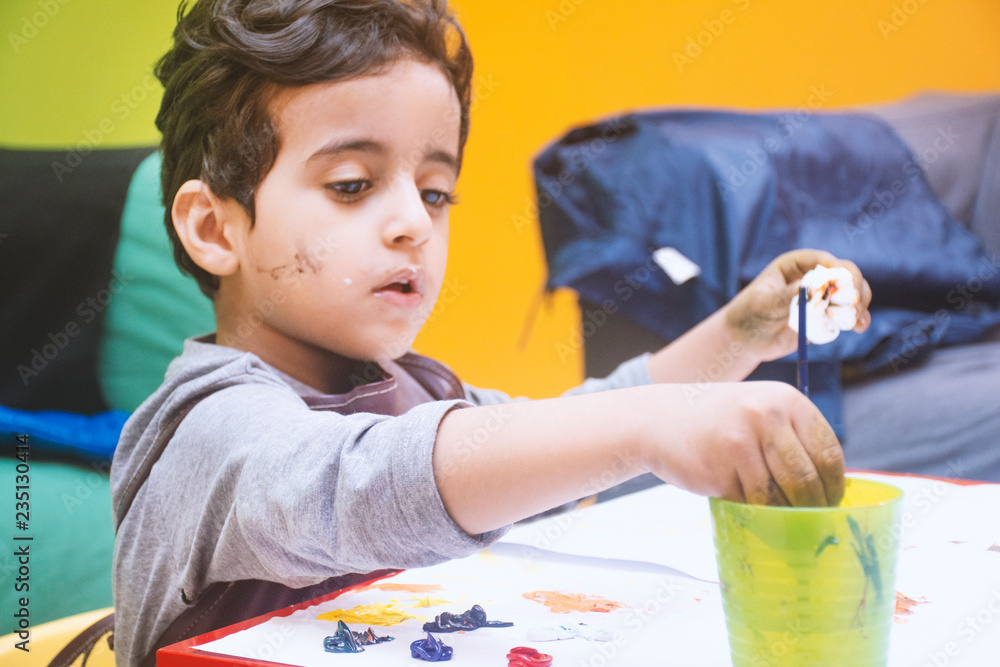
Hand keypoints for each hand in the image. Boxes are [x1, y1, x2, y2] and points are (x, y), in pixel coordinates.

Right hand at [639, 381, 844, 506]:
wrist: (659, 420)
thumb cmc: (718, 421)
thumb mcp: (760, 411)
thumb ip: (794, 437)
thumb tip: (831, 486)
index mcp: (785, 400)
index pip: (828, 453)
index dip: (834, 485)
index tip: (831, 502)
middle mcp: (765, 416)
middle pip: (806, 480)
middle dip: (811, 506)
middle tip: (809, 518)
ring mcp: (740, 443)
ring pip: (778, 497)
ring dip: (780, 512)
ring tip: (775, 512)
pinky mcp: (718, 470)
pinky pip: (749, 504)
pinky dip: (751, 510)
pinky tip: (742, 498)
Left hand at [723, 249, 871, 361]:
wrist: (745, 341)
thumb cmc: (748, 316)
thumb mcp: (762, 304)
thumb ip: (784, 296)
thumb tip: (806, 287)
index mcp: (794, 265)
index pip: (822, 260)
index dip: (837, 269)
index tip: (844, 282)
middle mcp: (812, 277)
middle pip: (844, 274)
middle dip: (853, 287)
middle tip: (853, 305)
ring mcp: (821, 296)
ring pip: (852, 293)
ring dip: (859, 304)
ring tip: (857, 320)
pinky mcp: (825, 316)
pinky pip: (848, 313)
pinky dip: (857, 318)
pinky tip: (858, 326)